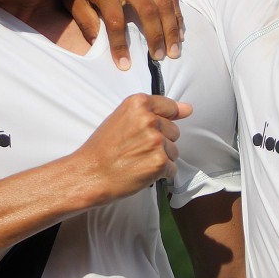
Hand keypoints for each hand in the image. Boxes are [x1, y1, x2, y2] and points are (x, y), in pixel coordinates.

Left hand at [65, 0, 182, 69]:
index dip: (120, 46)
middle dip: (155, 37)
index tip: (125, 66)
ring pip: (165, 3)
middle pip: (148, 12)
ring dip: (172, 29)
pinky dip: (177, 14)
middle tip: (158, 59)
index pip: (114, 23)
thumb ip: (83, 17)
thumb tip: (95, 43)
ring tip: (174, 51)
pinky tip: (178, 30)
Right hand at [73, 94, 191, 204]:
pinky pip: (172, 168)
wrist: (90, 173)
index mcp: (138, 104)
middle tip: (137, 148)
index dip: (164, 119)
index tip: (158, 127)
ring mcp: (156, 141)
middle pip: (174, 131)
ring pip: (174, 151)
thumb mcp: (122, 118)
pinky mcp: (159, 162)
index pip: (169, 106)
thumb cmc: (102, 148)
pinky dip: (159, 173)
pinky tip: (141, 171)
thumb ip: (154, 111)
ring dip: (161, 158)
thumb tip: (188, 109)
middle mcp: (149, 120)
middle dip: (161, 141)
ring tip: (138, 160)